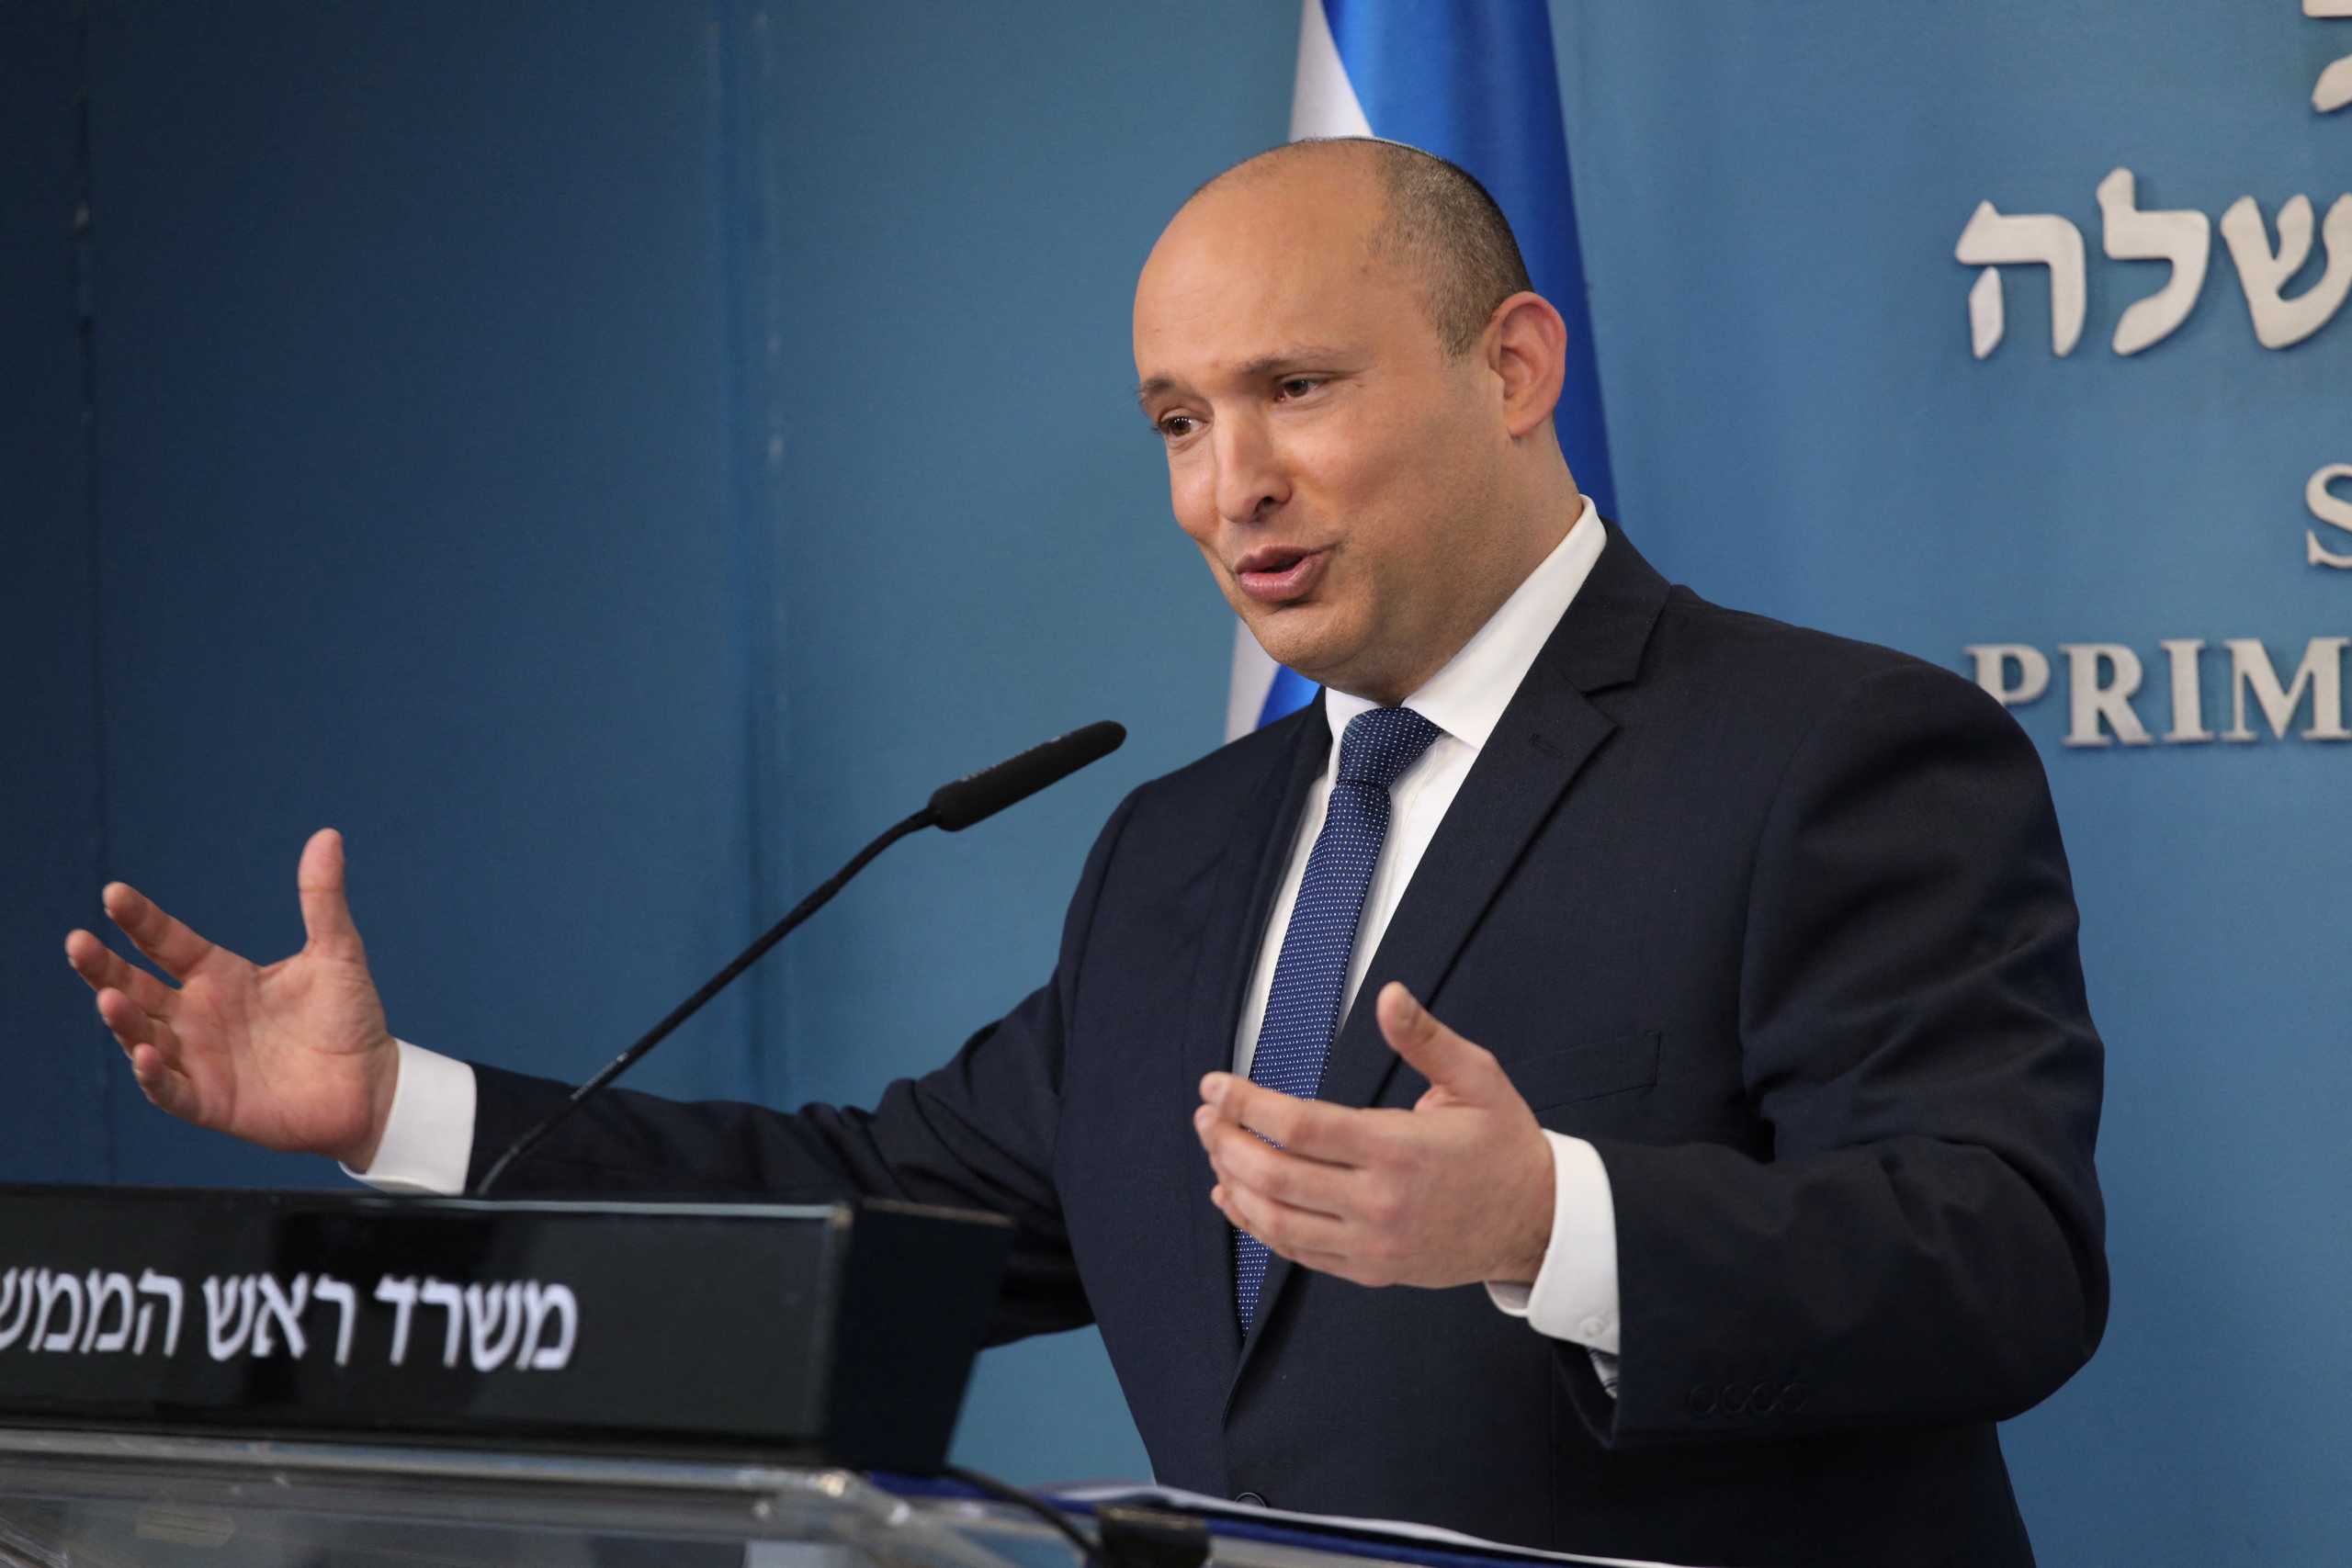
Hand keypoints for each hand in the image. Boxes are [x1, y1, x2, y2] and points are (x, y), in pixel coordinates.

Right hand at [63, 828, 399, 1167]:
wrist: (373, 1084)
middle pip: (136, 987)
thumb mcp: (337, 953)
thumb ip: (323, 899)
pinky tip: (144, 1053)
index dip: (139, 920)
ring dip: (122, 1019)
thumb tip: (328, 834)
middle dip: (103, 968)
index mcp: (221, 975)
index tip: (114, 894)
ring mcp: (199, 1059)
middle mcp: (198, 1015)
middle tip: (77, 942)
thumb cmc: (350, 1017)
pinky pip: (168, 1090)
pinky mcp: (210, 1102)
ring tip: (107, 999)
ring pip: (142, 1036)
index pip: (166, 942)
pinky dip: (153, 1075)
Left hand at [1196, 981, 1555, 1288]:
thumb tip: (1388, 995)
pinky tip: (1235, 1197)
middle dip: (1227, 1142)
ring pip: (1278, 1221)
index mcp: (1399, 1150)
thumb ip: (1426, 1038)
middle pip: (1276, 1176)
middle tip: (1206, 1115)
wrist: (1539, 1224)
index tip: (1215, 1084)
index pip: (1300, 1128)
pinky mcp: (1370, 1270)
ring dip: (1233, 1184)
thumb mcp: (1477, 1078)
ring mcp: (1372, 1243)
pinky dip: (1257, 1226)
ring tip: (1215, 1149)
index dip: (1247, 1104)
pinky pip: (1298, 1253)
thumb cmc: (1505, 1144)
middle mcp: (1379, 1202)